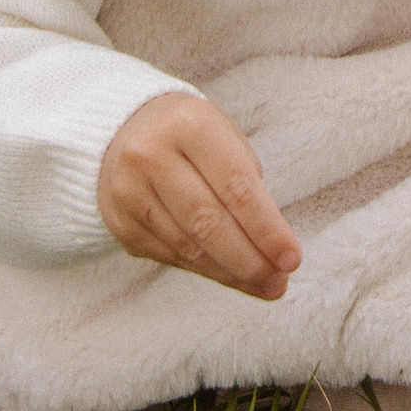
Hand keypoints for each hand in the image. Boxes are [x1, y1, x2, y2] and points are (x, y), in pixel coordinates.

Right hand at [96, 91, 302, 300]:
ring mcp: (129, 191)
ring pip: (187, 246)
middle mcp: (152, 155)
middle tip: (279, 282)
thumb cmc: (194, 138)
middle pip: (208, 222)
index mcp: (190, 125)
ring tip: (264, 285)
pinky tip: (230, 276)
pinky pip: (169, 255)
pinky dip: (205, 270)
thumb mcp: (225, 140)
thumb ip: (248, 188)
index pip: (236, 187)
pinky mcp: (119, 222)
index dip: (266, 229)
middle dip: (249, 259)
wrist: (126, 131)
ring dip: (230, 272)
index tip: (292, 258)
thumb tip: (275, 251)